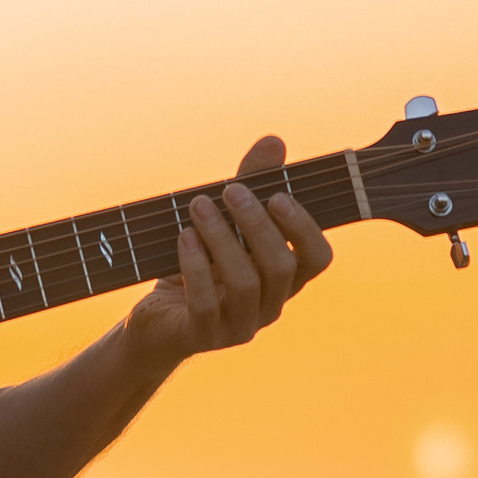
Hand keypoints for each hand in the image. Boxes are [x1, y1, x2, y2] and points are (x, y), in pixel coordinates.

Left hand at [125, 137, 330, 374]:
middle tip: (230, 189)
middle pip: (280, 267)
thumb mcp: (225, 220)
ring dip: (222, 238)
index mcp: (286, 279)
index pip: (318, 259)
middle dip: (255, 224)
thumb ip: (251, 183)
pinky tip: (184, 238)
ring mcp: (240, 326)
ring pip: (244, 283)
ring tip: (198, 206)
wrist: (158, 318)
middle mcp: (271, 305)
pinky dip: (195, 267)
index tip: (278, 196)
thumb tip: (274, 141)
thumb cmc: (201, 262)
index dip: (304, 229)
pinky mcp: (204, 337)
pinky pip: (206, 304)